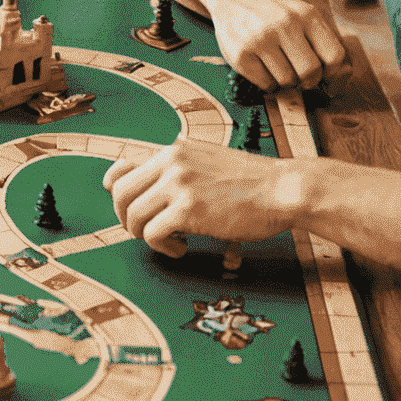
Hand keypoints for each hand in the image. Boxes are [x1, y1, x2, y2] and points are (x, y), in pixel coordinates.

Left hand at [103, 139, 298, 256]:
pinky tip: (181, 249)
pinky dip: (162, 247)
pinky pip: (153, 234)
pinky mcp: (189, 209)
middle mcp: (171, 162)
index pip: (121, 167)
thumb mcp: (207, 162)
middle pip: (120, 194)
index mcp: (173, 150)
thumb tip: (150, 190)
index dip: (116, 193)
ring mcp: (179, 184)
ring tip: (168, 242)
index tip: (128, 208)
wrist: (284, 189)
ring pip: (133, 216)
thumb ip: (178, 170)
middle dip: (126, 219)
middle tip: (144, 232)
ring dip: (144, 236)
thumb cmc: (252, 182)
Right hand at [202, 0, 350, 91]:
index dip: (332, 73)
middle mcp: (284, 25)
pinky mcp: (240, 54)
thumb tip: (337, 81)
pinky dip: (268, 82)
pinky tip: (263, 68)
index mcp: (306, 15)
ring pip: (287, 81)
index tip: (325, 76)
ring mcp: (260, 39)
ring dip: (286, 81)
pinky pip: (266, 84)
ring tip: (278, 67)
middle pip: (310, 72)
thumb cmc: (274, 12)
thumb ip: (322, 41)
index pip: (334, 56)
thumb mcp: (302, 15)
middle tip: (301, 77)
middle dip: (308, 81)